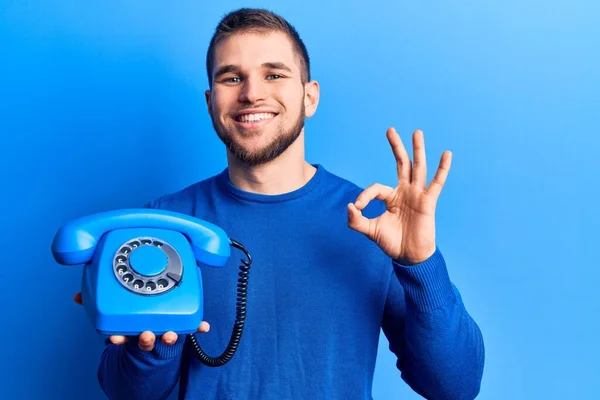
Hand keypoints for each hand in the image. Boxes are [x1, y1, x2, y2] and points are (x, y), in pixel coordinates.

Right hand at [73, 292, 209, 350]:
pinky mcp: (179, 327)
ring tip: (169, 334)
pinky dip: (197, 327)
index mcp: (130, 330)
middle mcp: (147, 333)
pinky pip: (190, 327)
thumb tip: (78, 296)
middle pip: (145, 339)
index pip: (121, 336)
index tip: (113, 338)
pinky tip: (204, 326)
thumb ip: (98, 304)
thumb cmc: (134, 320)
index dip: (117, 337)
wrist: (151, 342)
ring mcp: (163, 332)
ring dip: (168, 336)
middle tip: (145, 335)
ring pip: (165, 336)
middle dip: (145, 339)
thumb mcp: (115, 314)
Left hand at [348, 128, 451, 263]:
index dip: (365, 196)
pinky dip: (442, 169)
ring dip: (417, 150)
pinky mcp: (428, 202)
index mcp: (391, 198)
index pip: (376, 188)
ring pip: (417, 168)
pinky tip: (447, 154)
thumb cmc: (392, 243)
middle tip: (390, 130)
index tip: (358, 207)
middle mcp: (404, 192)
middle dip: (396, 147)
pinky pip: (437, 183)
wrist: (409, 257)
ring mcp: (417, 195)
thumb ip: (357, 220)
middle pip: (401, 164)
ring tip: (416, 132)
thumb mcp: (370, 231)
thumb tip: (349, 206)